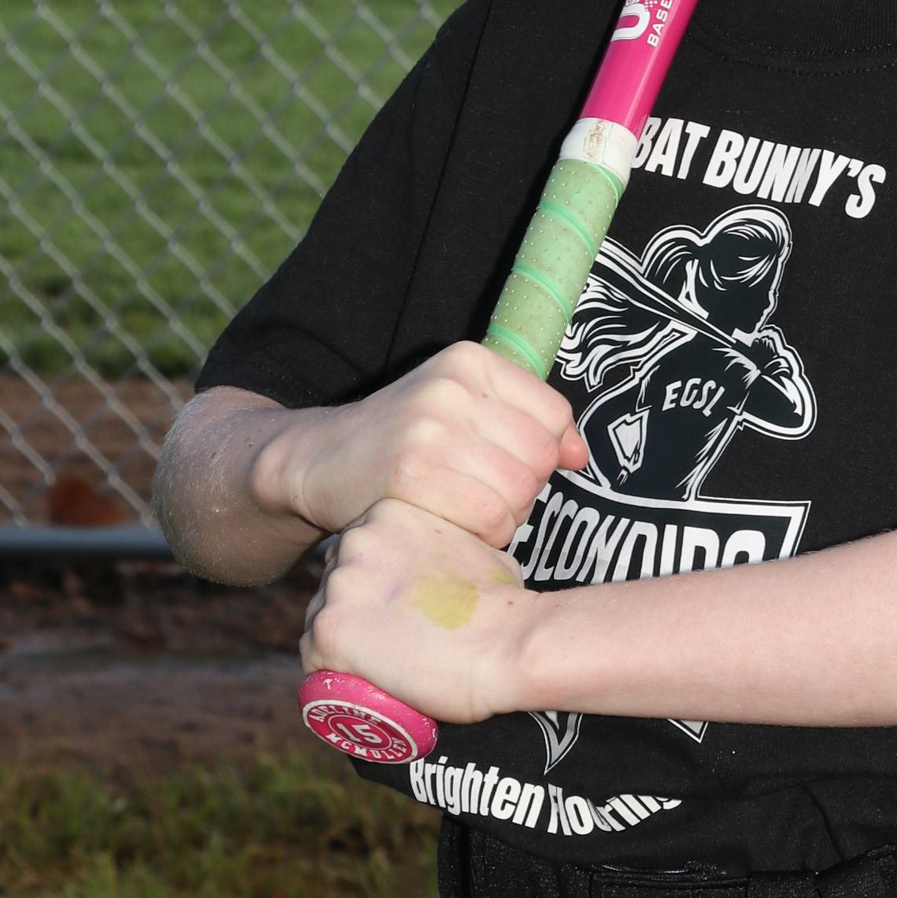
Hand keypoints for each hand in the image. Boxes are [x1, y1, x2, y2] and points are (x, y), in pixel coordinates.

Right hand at [256, 339, 586, 545]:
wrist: (317, 461)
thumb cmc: (403, 442)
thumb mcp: (463, 411)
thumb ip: (528, 424)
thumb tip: (579, 456)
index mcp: (472, 361)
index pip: (555, 416)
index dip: (542, 454)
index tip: (504, 465)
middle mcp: (453, 387)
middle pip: (541, 457)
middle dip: (521, 490)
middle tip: (478, 494)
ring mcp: (431, 428)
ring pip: (519, 492)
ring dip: (502, 517)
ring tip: (462, 508)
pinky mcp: (412, 474)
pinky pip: (489, 520)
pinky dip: (480, 537)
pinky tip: (449, 524)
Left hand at [299, 499, 532, 723]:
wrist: (509, 640)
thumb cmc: (505, 604)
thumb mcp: (474, 550)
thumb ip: (446, 550)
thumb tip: (447, 572)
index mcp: (387, 514)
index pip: (359, 552)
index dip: (373, 586)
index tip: (392, 610)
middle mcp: (354, 541)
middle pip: (335, 584)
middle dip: (356, 611)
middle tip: (389, 641)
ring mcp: (338, 586)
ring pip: (321, 621)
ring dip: (344, 644)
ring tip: (382, 667)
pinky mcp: (329, 631)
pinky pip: (313, 660)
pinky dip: (333, 675)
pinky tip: (361, 684)